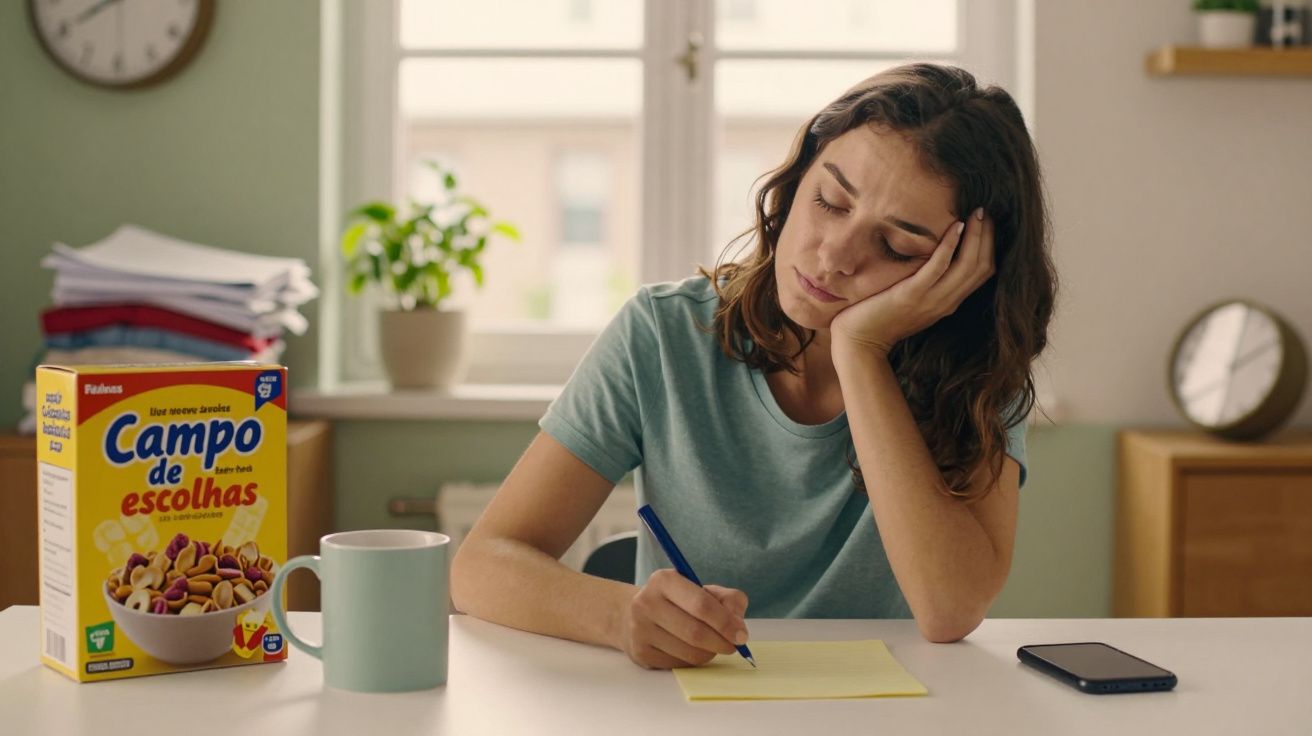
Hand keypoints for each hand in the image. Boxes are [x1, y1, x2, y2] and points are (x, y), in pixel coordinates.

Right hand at [618, 569, 749, 669]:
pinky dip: (693, 661)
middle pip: (695, 632)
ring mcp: (640, 629)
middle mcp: (646, 603)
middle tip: (734, 645)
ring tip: (712, 645)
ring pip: (689, 653)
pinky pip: (679, 665)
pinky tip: (692, 650)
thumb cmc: (677, 601)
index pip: (701, 604)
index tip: (741, 634)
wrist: (634, 614)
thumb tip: (737, 620)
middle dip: (722, 642)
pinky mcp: (640, 652)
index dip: (726, 622)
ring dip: (710, 653)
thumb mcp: (702, 590)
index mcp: (664, 580)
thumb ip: (728, 599)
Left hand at [830, 208, 995, 357]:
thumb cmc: (879, 318)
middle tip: (986, 210)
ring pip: (967, 266)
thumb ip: (927, 284)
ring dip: (976, 236)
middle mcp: (946, 303)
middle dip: (988, 237)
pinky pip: (938, 268)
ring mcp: (931, 300)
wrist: (858, 343)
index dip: (990, 246)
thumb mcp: (912, 300)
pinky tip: (955, 226)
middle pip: (981, 267)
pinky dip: (950, 246)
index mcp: (948, 302)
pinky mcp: (911, 295)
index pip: (982, 273)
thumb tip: (932, 257)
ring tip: (977, 213)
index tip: (988, 222)